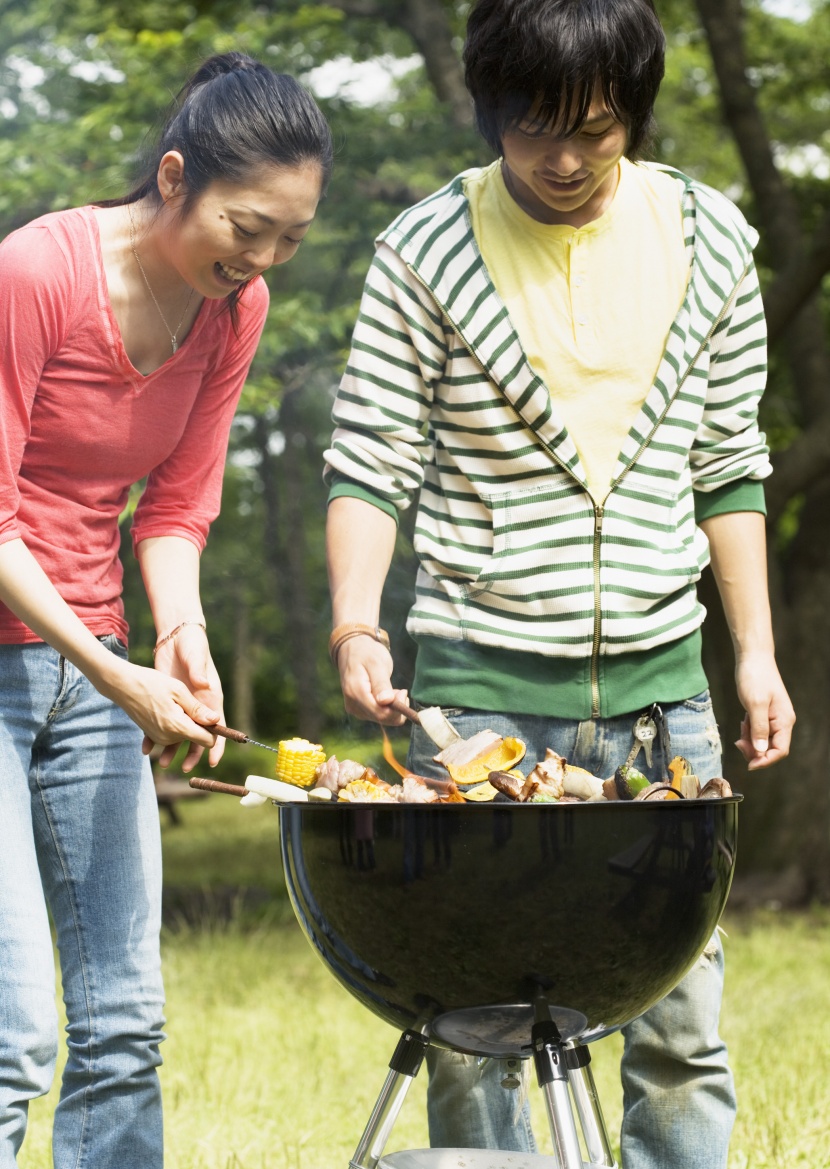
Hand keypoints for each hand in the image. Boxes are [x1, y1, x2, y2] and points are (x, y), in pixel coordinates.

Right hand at [95, 654, 218, 772]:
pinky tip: (166, 708)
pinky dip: (173, 724)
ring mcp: (159, 738)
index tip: (209, 714)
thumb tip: (216, 721)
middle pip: (196, 738)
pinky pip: (170, 734)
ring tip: (174, 702)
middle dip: (198, 724)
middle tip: (187, 702)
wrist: (122, 685)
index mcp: (179, 728)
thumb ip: (198, 709)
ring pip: (184, 736)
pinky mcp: (153, 735)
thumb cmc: (152, 683)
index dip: (213, 730)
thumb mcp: (179, 691)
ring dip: (185, 723)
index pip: (208, 742)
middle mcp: (169, 738)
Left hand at [149, 624, 225, 769]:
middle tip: (185, 767)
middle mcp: (198, 705)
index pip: (217, 726)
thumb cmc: (192, 647)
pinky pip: (162, 724)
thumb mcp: (196, 660)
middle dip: (192, 752)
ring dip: (172, 748)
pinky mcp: (168, 703)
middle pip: (198, 735)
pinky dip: (155, 736)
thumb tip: (204, 686)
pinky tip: (147, 747)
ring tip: (162, 762)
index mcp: (211, 697)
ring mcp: (182, 705)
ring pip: (179, 733)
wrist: (175, 639)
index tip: (213, 761)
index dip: (217, 744)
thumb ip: (199, 673)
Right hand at [337, 636, 407, 725]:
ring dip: (392, 707)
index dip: (396, 707)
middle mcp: (353, 705)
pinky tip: (388, 694)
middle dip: (396, 707)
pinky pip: (378, 715)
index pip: (380, 713)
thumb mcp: (376, 664)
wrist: (352, 648)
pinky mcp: (360, 709)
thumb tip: (386, 702)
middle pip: (382, 718)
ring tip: (394, 689)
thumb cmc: (366, 653)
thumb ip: (381, 684)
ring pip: (382, 718)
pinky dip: (388, 707)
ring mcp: (355, 708)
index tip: (403, 691)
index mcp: (356, 692)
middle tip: (401, 690)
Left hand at [734, 652, 794, 769]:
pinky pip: (757, 731)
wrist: (752, 657)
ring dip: (750, 740)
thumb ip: (758, 728)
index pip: (780, 750)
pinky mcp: (764, 713)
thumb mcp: (755, 703)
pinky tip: (743, 722)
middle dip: (754, 750)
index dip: (765, 760)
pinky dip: (749, 731)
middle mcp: (782, 721)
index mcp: (784, 721)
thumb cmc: (754, 677)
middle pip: (771, 748)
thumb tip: (760, 752)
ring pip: (762, 741)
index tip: (748, 764)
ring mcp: (773, 718)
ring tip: (741, 727)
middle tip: (738, 742)